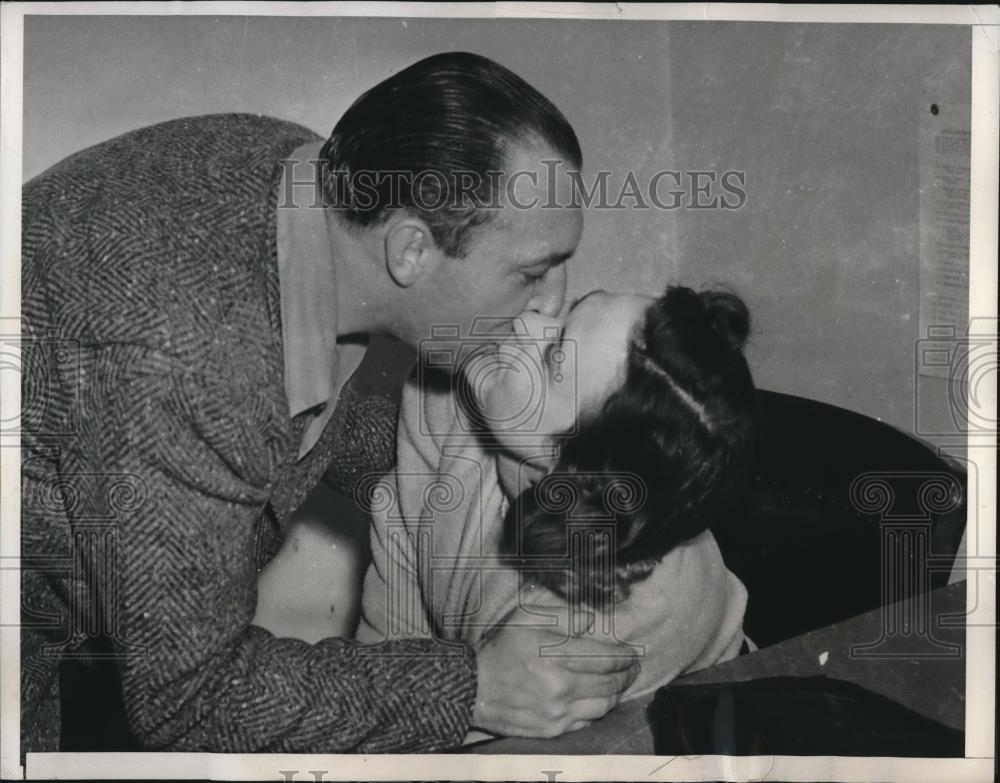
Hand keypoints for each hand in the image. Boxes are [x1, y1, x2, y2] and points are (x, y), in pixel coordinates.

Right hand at [470, 605, 640, 737]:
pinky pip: (586, 722)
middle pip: (610, 683)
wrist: (472, 688)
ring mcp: (558, 713)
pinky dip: (597, 710)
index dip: (626, 655)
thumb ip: (562, 616)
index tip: (633, 652)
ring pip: (603, 706)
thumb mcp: (525, 618)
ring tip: (620, 683)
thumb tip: (591, 621)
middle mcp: (562, 689)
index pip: (607, 659)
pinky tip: (598, 700)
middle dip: (627, 674)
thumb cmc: (500, 648)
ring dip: (617, 694)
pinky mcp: (552, 730)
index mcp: (557, 658)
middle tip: (633, 667)